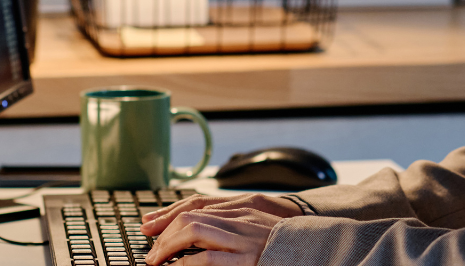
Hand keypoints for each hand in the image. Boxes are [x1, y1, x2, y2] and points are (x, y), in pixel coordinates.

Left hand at [144, 207, 285, 265]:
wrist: (315, 250)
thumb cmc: (284, 244)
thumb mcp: (257, 228)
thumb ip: (233, 226)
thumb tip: (200, 235)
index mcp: (242, 208)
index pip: (196, 204)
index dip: (168, 214)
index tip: (149, 225)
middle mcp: (241, 217)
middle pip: (190, 215)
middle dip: (164, 231)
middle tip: (151, 251)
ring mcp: (244, 237)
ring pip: (195, 230)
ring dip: (169, 245)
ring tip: (157, 260)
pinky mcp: (247, 259)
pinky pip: (208, 258)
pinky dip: (187, 262)